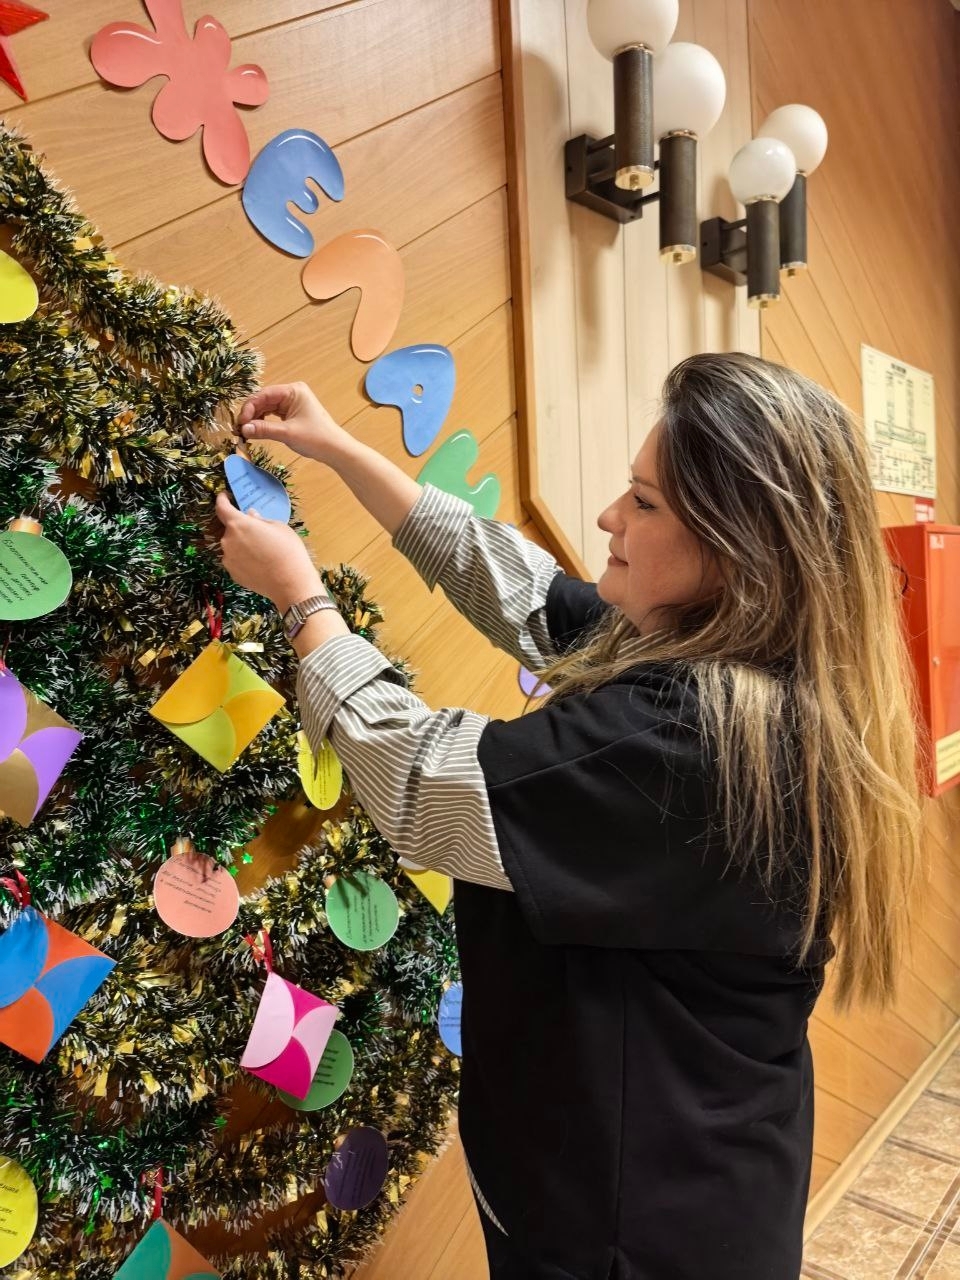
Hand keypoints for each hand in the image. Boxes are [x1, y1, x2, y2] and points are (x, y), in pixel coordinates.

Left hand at [216, 491, 324, 611]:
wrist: (290, 583)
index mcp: (238, 524)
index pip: (222, 508)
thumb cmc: (288, 550)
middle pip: (230, 529)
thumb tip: (251, 516)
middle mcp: (228, 540)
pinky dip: (244, 560)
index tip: (225, 496)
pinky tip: (260, 565)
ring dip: (242, 545)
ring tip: (262, 552)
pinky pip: (235, 561)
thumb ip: (260, 520)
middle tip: (259, 533)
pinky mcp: (232, 574)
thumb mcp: (278, 527)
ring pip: (233, 546)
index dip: (222, 500)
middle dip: (241, 528)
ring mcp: (228, 559)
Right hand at [236, 382, 351, 464]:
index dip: (250, 407)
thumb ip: (264, 429)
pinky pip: (272, 415)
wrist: (335, 450)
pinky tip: (257, 430)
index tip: (241, 422)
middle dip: (251, 414)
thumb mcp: (287, 433)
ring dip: (256, 419)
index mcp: (293, 391)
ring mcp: (292, 403)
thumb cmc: (316, 438)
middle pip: (264, 400)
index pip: (264, 394)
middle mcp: (292, 393)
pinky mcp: (292, 413)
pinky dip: (264, 422)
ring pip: (267, 408)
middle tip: (240, 429)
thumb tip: (243, 429)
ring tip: (246, 431)